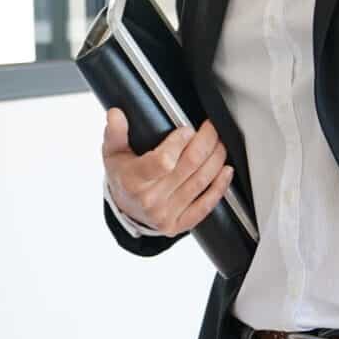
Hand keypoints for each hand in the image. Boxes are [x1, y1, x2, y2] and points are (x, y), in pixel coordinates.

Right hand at [98, 108, 230, 233]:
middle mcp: (150, 200)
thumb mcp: (113, 154)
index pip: (162, 161)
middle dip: (205, 142)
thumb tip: (115, 115)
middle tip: (211, 129)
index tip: (187, 129)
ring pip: (201, 182)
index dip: (179, 143)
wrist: (126, 211)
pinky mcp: (179, 224)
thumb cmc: (122, 178)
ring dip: (216, 159)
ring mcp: (166, 214)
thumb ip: (115, 133)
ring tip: (219, 144)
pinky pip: (205, 206)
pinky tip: (226, 171)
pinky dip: (219, 187)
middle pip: (189, 166)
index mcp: (133, 180)